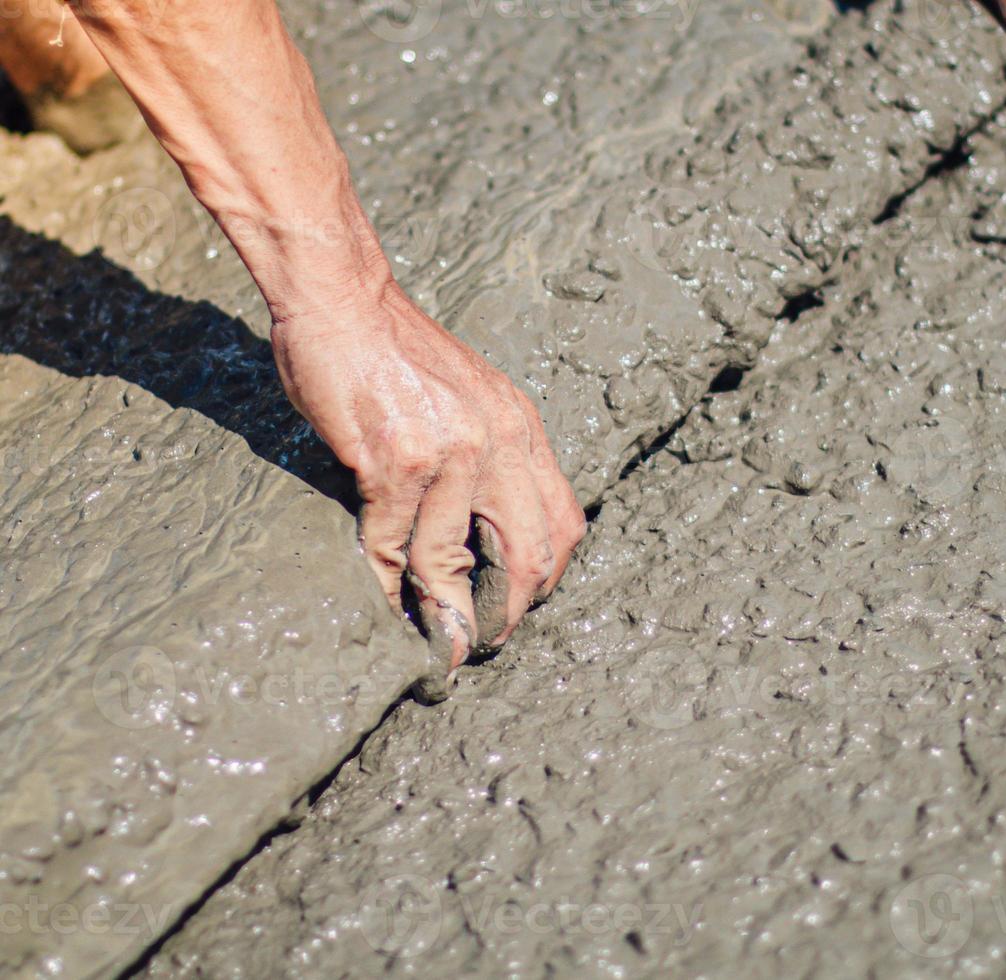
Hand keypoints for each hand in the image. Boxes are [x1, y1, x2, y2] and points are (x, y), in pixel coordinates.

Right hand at [270, 282, 585, 670]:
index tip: (519, 604)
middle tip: (485, 643)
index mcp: (522, 428)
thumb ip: (487, 453)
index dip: (546, 577)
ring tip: (438, 644)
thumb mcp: (471, 396)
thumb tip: (484, 528)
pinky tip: (384, 604)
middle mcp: (499, 442)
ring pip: (455, 561)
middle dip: (509, 612)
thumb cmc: (396, 350)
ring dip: (446, 614)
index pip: (562, 522)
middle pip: (529, 554)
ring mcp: (449, 453)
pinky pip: (395, 545)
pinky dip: (388, 585)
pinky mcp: (394, 462)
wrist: (343, 296)